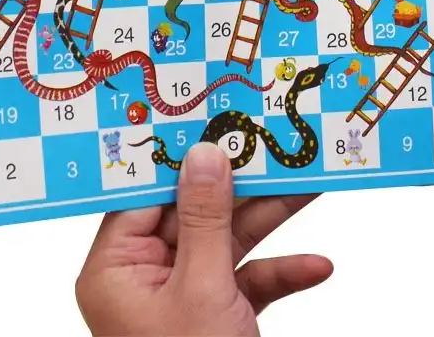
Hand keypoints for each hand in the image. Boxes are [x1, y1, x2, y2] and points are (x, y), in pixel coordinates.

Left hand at [75, 142, 332, 336]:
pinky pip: (247, 279)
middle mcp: (146, 276)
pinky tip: (316, 265)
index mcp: (117, 267)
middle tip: (269, 145)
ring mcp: (183, 294)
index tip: (207, 120)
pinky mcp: (215, 313)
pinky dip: (280, 273)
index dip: (178, 156)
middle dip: (240, 186)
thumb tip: (206, 156)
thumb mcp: (202, 290)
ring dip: (270, 220)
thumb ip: (205, 218)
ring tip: (307, 184)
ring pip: (227, 240)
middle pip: (195, 211)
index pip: (145, 193)